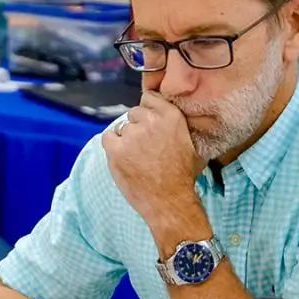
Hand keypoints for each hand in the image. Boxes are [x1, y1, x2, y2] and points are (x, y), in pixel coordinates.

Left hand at [102, 89, 202, 224]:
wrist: (170, 201)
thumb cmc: (182, 177)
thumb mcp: (191, 143)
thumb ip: (177, 126)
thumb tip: (167, 117)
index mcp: (171, 116)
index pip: (149, 97)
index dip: (147, 110)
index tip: (149, 122)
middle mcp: (151, 121)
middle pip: (134, 113)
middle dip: (137, 126)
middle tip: (144, 146)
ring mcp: (132, 135)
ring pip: (122, 127)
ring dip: (126, 139)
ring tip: (137, 157)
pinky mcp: (116, 150)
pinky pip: (108, 137)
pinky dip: (112, 145)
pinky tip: (123, 157)